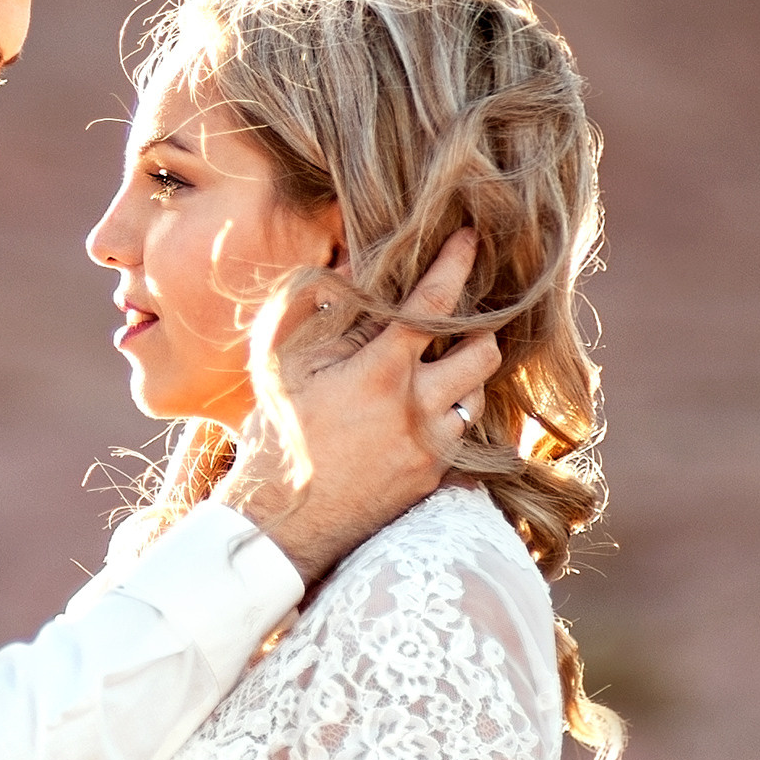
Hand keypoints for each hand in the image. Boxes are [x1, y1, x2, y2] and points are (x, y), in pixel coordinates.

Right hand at [213, 229, 500, 580]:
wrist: (283, 520)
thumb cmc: (275, 433)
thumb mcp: (282, 363)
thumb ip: (317, 309)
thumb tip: (352, 268)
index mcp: (380, 371)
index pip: (434, 304)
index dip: (456, 264)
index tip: (470, 238)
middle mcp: (418, 408)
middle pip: (484, 352)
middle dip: (476, 329)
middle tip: (455, 321)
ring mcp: (431, 447)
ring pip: (477, 396)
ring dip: (462, 376)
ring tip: (431, 370)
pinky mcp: (433, 478)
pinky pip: (461, 436)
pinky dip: (447, 415)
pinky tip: (417, 414)